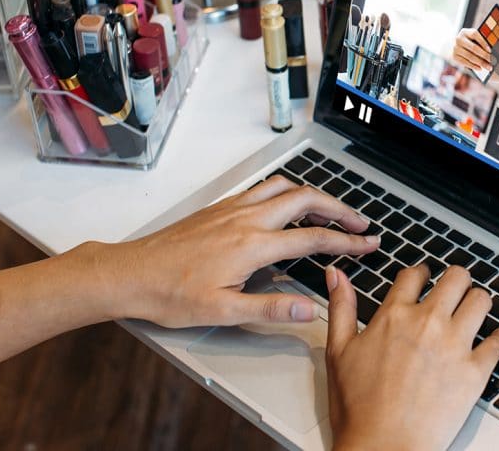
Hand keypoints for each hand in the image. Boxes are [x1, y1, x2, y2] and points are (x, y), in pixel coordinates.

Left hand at [83, 176, 378, 327]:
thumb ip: (270, 309)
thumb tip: (311, 309)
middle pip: (305, 199)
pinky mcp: (220, 208)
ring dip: (313, 195)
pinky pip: (263, 189)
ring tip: (330, 211)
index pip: (313, 237)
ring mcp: (232, 209)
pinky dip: (287, 192)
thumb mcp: (223, 311)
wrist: (130, 274)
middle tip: (360, 223)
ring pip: (284, 187)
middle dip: (339, 208)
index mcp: (252, 245)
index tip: (369, 243)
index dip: (347, 241)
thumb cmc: (170, 294)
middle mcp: (246, 219)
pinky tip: (287, 206)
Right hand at [325, 265, 498, 450]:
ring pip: (481, 300)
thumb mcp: (338, 352)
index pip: (415, 274)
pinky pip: (498, 343)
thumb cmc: (358, 409)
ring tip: (474, 308)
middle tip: (455, 288)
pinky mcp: (475, 372)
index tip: (424, 275)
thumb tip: (336, 276)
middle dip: (456, 279)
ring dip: (478, 301)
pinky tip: (496, 337)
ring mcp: (454, 346)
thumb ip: (341, 308)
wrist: (383, 447)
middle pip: (456, 278)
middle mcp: (428, 323)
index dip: (421, 271)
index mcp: (394, 316)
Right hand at [453, 28, 492, 71]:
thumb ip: (483, 41)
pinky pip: (465, 62)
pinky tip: (480, 68)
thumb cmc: (471, 42)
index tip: (490, 50)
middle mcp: (458, 39)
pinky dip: (473, 66)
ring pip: (470, 56)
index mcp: (465, 32)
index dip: (483, 42)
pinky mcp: (454, 56)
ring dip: (481, 63)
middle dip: (484, 55)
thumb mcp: (475, 39)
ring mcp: (455, 48)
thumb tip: (494, 50)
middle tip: (493, 61)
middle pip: (473, 47)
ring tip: (489, 67)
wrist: (458, 46)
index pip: (475, 35)